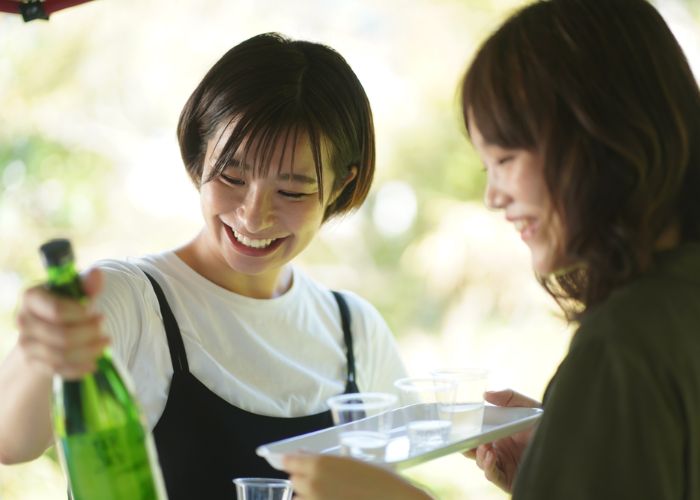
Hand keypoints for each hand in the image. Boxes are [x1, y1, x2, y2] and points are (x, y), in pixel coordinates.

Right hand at [15, 268, 108, 379]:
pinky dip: (78, 368)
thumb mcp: (75, 293)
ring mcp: (26, 343)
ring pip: (60, 355)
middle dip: (89, 335)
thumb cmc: (66, 306)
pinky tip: (93, 363)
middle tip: (105, 332)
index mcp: (32, 297)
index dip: (82, 316)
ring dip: (87, 352)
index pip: (57, 311)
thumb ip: (87, 285)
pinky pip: (57, 369)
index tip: (99, 315)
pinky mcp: (33, 362)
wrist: (47, 328)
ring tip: (104, 345)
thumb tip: (98, 273)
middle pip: (60, 335)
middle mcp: (24, 320)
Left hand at [283, 453, 432, 499]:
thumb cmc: (378, 480)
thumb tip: (303, 457)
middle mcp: (312, 485)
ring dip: (308, 496)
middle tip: (321, 480)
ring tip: (328, 494)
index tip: (289, 461)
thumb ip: (324, 462)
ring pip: (299, 498)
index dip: (289, 460)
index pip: (289, 461)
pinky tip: (330, 499)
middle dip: (303, 479)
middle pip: (294, 481)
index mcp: (319, 465)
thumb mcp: (351, 463)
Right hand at [464, 389, 540, 492]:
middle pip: (475, 449)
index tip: (461, 424)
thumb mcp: (529, 406)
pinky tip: (490, 456)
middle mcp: (500, 450)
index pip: (478, 433)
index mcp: (500, 434)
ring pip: (481, 462)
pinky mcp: (509, 479)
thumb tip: (485, 393)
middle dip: (467, 445)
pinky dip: (488, 467)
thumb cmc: (547, 426)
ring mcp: (504, 464)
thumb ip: (509, 397)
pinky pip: (493, 475)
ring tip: (485, 447)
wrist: (567, 444)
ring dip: (479, 455)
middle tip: (466, 439)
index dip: (468, 430)